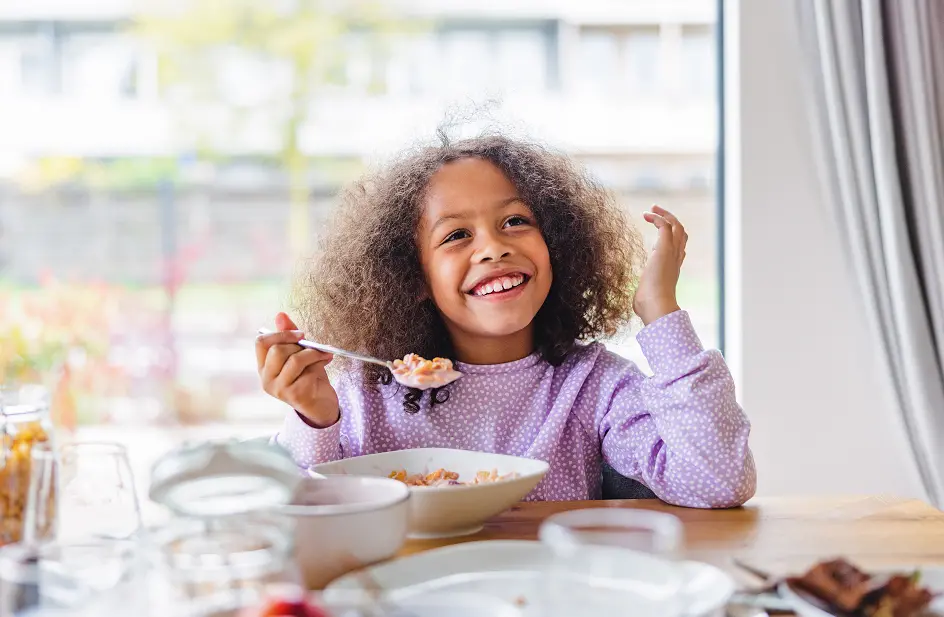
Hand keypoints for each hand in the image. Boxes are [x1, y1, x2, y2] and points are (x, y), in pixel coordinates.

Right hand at [255, 312, 339, 427]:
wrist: (322, 405)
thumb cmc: (309, 377)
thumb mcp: (299, 354)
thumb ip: (289, 336)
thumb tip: (280, 314)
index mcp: (264, 367)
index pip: (260, 343)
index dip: (280, 333)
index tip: (300, 334)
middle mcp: (267, 379)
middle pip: (277, 350)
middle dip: (299, 344)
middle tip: (314, 346)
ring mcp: (279, 389)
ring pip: (294, 360)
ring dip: (313, 353)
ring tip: (324, 354)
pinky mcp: (295, 395)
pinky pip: (308, 371)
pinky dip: (320, 364)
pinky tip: (326, 364)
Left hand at [633, 205, 685, 324]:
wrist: (656, 306)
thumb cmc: (649, 307)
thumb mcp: (646, 299)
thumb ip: (644, 296)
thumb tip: (637, 304)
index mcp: (672, 271)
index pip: (678, 251)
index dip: (671, 240)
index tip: (656, 236)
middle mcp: (675, 260)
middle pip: (681, 235)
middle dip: (671, 221)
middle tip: (656, 212)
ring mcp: (672, 253)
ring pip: (677, 226)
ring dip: (665, 214)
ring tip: (652, 208)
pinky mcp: (664, 248)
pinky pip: (665, 225)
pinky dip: (658, 217)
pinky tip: (646, 215)